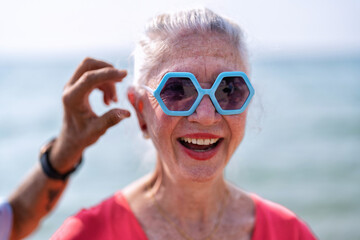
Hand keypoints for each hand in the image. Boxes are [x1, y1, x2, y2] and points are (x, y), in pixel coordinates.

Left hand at [49, 58, 130, 172]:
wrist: (71, 138)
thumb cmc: (82, 136)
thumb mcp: (97, 131)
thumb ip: (110, 120)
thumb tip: (127, 112)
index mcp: (72, 98)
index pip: (89, 78)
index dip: (108, 74)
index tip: (124, 74)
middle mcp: (70, 88)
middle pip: (88, 65)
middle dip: (106, 69)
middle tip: (121, 80)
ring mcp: (73, 85)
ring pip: (92, 69)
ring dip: (107, 80)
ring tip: (113, 100)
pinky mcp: (78, 86)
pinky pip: (93, 76)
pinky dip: (105, 83)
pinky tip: (109, 99)